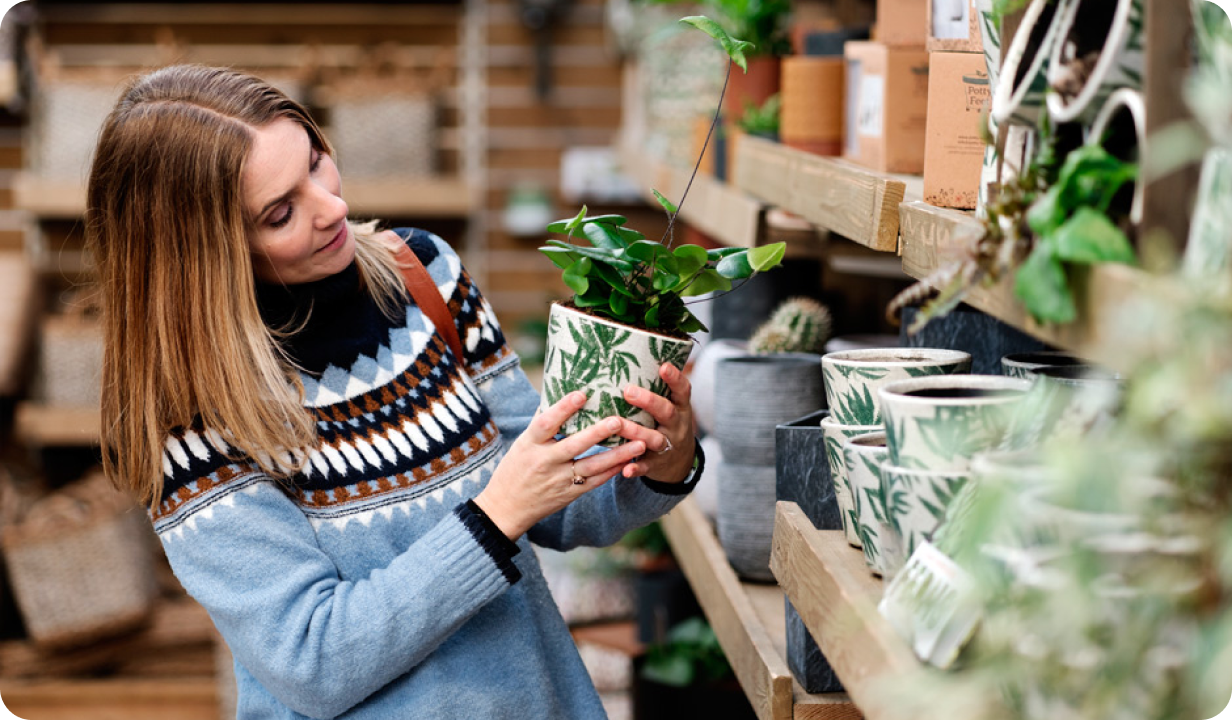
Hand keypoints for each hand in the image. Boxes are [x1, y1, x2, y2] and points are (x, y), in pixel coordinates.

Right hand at [473, 391, 645, 540]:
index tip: (581, 393)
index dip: (563, 408)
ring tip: (639, 443)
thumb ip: (542, 422)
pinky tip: (629, 460)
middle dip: (597, 433)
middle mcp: (545, 462)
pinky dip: (612, 471)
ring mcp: (558, 480)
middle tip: (619, 420)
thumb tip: (558, 390)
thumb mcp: (522, 443)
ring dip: (617, 455)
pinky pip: (595, 482)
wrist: (506, 507)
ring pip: (591, 466)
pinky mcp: (570, 494)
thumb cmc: (515, 467)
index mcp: (530, 444)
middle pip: (574, 445)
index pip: (546, 423)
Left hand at [615, 363, 695, 484]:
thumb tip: (629, 354)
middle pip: (666, 412)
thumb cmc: (665, 424)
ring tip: (617, 424)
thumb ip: (656, 388)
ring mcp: (668, 445)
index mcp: (680, 408)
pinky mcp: (657, 464)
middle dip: (649, 402)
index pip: (683, 390)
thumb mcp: (669, 406)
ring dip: (636, 432)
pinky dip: (636, 468)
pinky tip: (625, 469)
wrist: (678, 462)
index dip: (675, 378)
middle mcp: (677, 426)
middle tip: (628, 391)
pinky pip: (647, 466)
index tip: (664, 366)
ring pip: (654, 439)